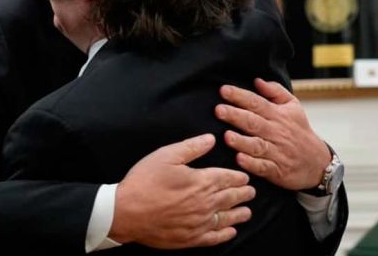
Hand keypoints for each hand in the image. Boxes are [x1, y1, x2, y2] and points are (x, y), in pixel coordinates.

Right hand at [110, 134, 254, 247]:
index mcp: (201, 181)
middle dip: (243, 194)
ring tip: (247, 211)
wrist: (126, 212)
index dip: (239, 177)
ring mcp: (199, 223)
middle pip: (231, 198)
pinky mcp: (191, 238)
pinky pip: (215, 237)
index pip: (228, 178)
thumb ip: (192, 147)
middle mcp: (206, 203)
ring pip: (227, 218)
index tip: (245, 177)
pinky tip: (231, 231)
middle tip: (251, 192)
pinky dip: (226, 234)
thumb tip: (211, 139)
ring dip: (240, 214)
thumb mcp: (166, 156)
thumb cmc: (144, 181)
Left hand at [216, 78, 329, 189]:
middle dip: (236, 116)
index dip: (240, 96)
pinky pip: (263, 167)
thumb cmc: (299, 131)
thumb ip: (275, 91)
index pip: (257, 103)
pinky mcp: (277, 170)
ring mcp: (277, 152)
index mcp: (278, 115)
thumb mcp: (293, 107)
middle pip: (254, 122)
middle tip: (218, 110)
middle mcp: (276, 133)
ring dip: (242, 141)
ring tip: (227, 136)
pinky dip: (251, 164)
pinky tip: (239, 159)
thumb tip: (257, 80)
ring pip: (257, 146)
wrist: (318, 162)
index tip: (223, 90)